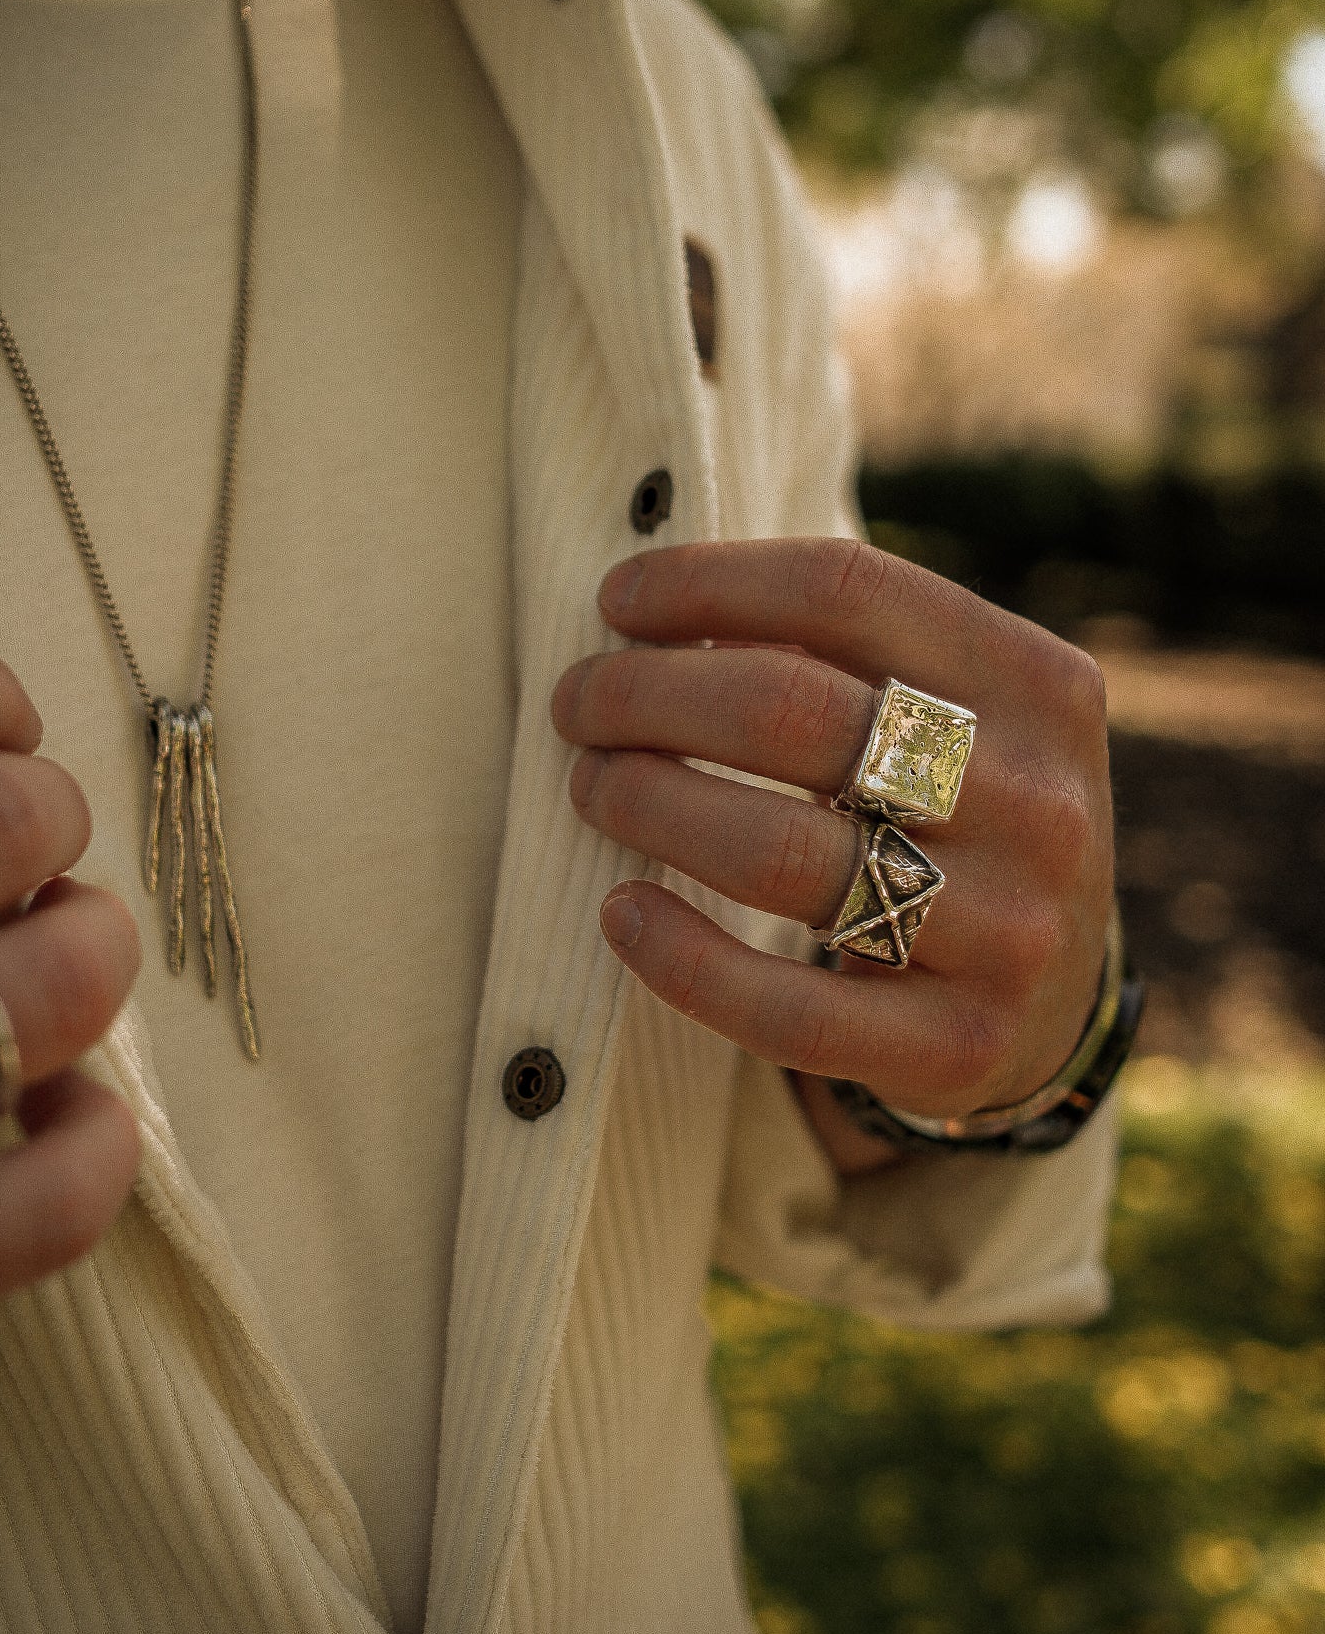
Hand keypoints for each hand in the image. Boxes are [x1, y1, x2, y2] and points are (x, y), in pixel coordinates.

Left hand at [550, 539, 1113, 1131]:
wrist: (1055, 1002)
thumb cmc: (955, 816)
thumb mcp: (954, 712)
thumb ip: (845, 653)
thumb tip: (653, 612)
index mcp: (1039, 683)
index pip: (846, 590)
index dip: (707, 584)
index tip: (617, 600)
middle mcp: (1039, 804)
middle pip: (793, 714)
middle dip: (648, 695)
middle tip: (579, 704)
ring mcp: (1009, 933)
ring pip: (779, 855)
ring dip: (650, 805)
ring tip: (593, 787)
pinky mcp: (957, 1049)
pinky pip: (782, 1007)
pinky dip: (679, 956)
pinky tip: (622, 913)